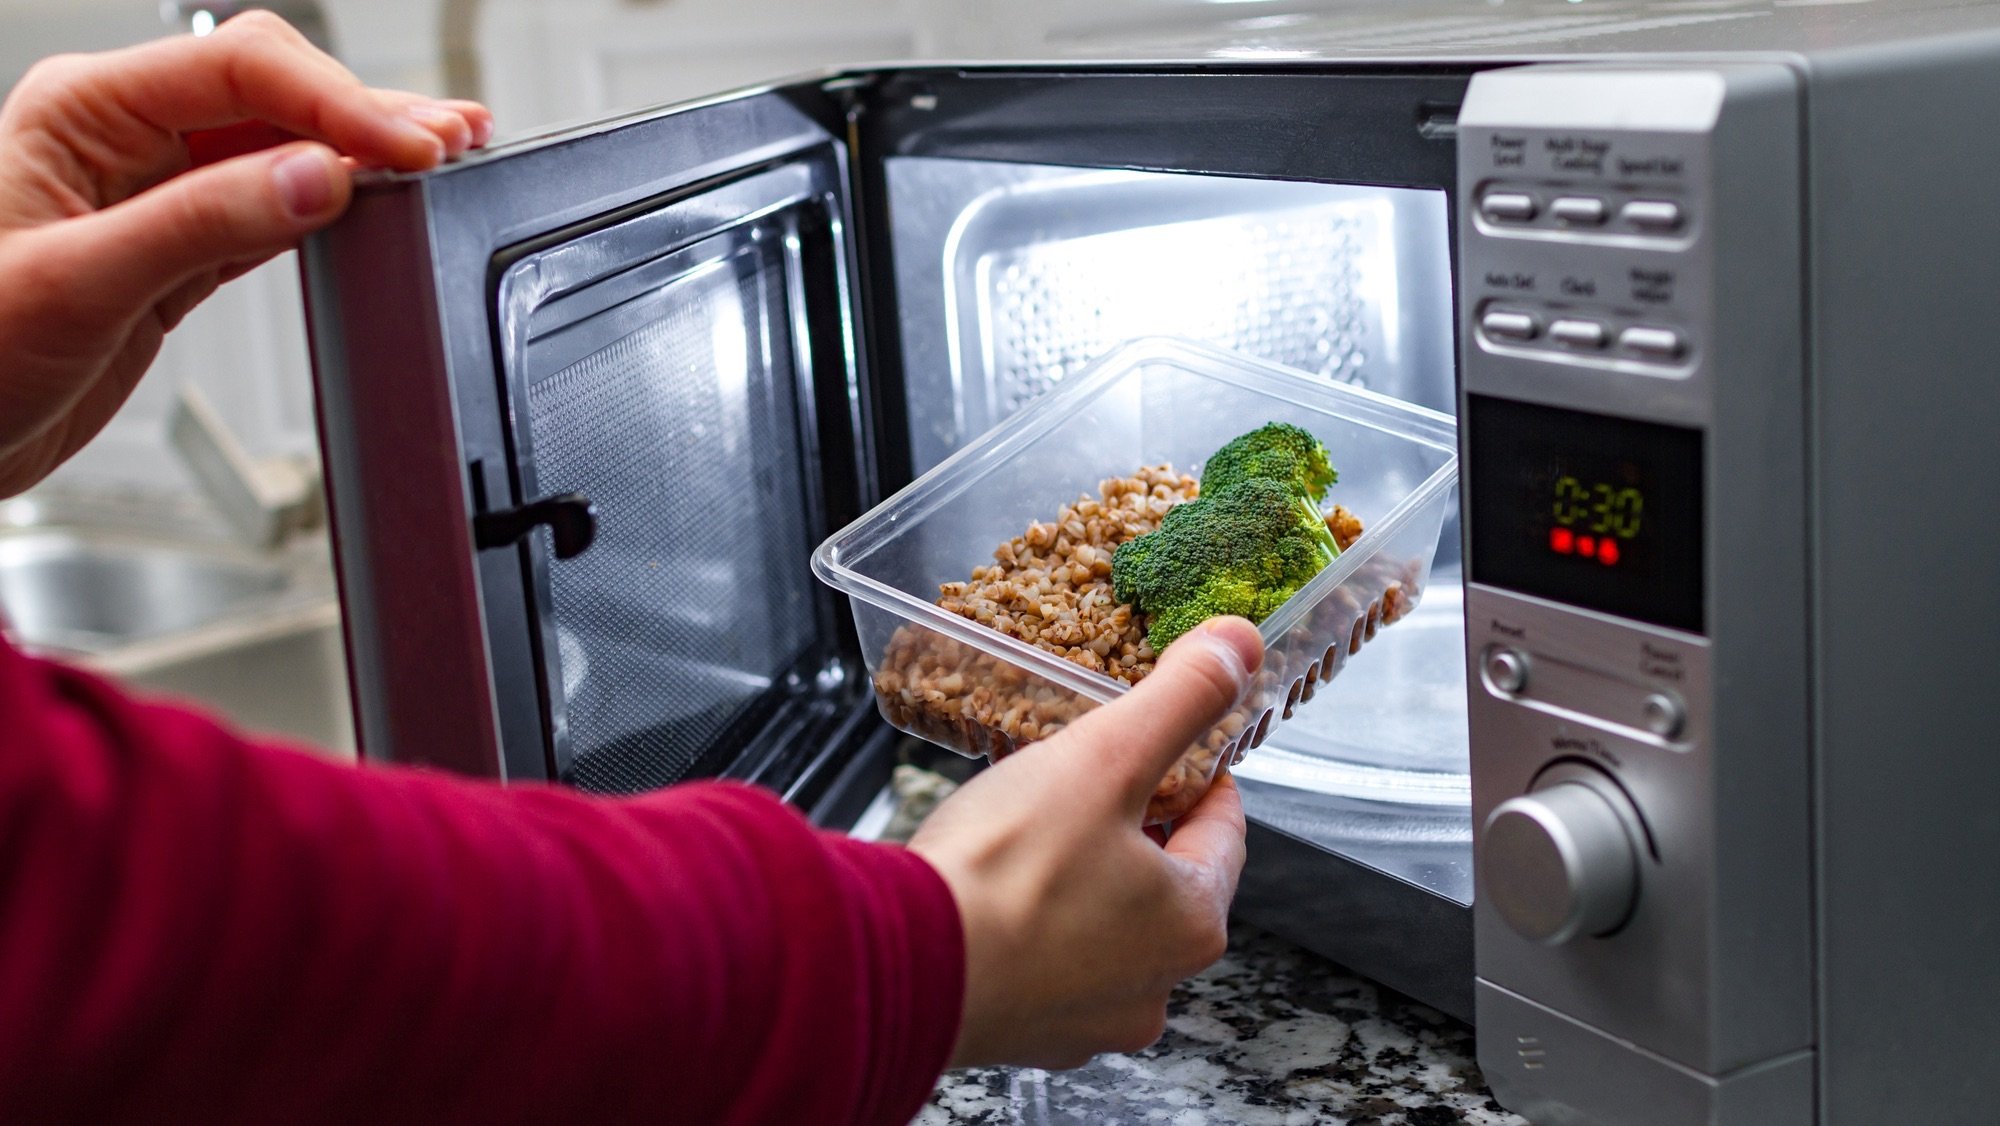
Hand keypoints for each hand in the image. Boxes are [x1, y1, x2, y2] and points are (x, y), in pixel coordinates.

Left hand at [0, 13, 492, 495]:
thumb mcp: (77, 287)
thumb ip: (200, 226)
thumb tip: (314, 178)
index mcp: (81, 113)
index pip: (236, 69)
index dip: (334, 101)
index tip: (406, 147)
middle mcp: (123, 138)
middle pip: (273, 91)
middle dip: (366, 110)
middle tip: (450, 142)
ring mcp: (156, 193)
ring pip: (284, 145)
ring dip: (363, 150)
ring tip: (444, 155)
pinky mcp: (180, 250)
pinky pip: (275, 206)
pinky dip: (337, 203)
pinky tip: (382, 201)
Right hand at [909, 616, 1262, 1069]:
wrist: (897, 965)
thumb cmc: (1004, 871)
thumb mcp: (1104, 758)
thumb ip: (1180, 699)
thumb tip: (1239, 645)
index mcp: (1192, 923)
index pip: (1222, 830)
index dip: (1198, 775)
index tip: (1170, 747)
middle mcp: (1152, 987)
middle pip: (1162, 882)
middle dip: (1131, 826)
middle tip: (1089, 779)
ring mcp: (1086, 1020)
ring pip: (1102, 925)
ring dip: (1081, 878)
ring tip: (1034, 828)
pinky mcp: (1022, 1032)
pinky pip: (1042, 963)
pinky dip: (1029, 924)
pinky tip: (992, 888)